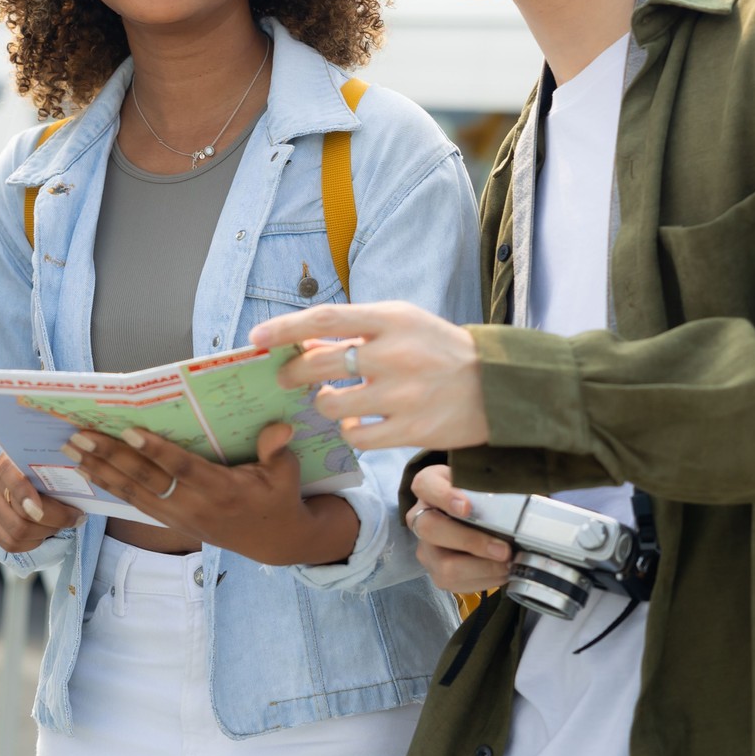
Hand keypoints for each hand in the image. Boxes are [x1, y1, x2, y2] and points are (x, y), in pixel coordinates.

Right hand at [0, 457, 84, 552]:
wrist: (12, 472)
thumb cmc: (34, 465)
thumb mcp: (42, 458)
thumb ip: (55, 466)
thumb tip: (83, 481)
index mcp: (6, 465)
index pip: (11, 479)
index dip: (25, 494)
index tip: (43, 508)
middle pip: (21, 516)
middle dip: (55, 520)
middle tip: (76, 516)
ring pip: (17, 534)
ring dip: (47, 532)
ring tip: (63, 523)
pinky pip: (12, 544)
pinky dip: (35, 542)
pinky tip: (47, 531)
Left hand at [63, 424, 356, 566]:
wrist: (274, 541)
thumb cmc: (279, 498)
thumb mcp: (286, 475)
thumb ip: (277, 451)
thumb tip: (280, 428)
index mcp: (222, 491)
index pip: (182, 469)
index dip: (155, 451)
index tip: (129, 430)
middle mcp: (194, 507)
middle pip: (146, 480)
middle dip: (110, 457)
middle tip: (80, 436)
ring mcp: (179, 517)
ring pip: (133, 493)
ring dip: (101, 471)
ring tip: (72, 450)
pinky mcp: (171, 521)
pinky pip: (134, 503)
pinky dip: (109, 486)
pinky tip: (88, 471)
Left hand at [252, 301, 488, 451]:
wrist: (498, 387)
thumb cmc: (438, 349)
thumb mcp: (403, 324)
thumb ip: (357, 331)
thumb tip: (303, 342)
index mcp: (391, 319)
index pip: (324, 319)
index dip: (284, 328)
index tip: (255, 337)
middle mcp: (395, 354)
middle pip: (320, 365)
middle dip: (292, 373)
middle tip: (285, 377)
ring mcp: (403, 394)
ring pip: (332, 405)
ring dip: (322, 405)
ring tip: (331, 401)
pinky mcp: (411, 429)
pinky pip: (356, 436)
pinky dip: (348, 431)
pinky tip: (355, 424)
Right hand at [406, 463, 511, 594]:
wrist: (473, 516)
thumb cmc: (479, 494)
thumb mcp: (483, 481)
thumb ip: (493, 485)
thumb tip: (524, 498)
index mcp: (428, 486)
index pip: (425, 485)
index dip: (444, 497)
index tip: (468, 507)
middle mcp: (420, 517)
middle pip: (431, 529)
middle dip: (471, 542)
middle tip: (503, 549)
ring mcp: (426, 548)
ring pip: (444, 566)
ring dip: (483, 569)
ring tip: (509, 564)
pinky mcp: (436, 573)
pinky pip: (456, 584)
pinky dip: (485, 580)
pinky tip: (502, 572)